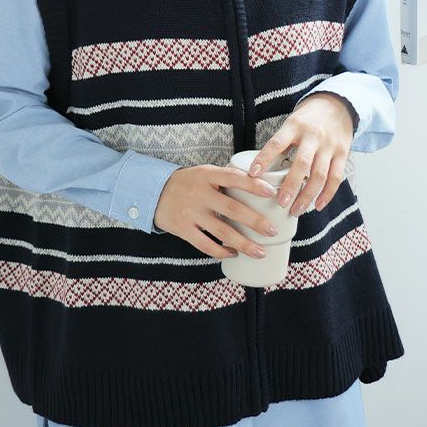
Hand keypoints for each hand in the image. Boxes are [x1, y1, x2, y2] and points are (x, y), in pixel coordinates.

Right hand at [154, 164, 280, 259]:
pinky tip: (234, 254)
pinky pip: (205, 245)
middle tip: (273, 230)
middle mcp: (199, 193)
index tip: (272, 193)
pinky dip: (221, 251)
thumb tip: (260, 184)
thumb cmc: (188, 183)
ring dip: (244, 243)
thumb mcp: (204, 173)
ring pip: (222, 231)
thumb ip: (226, 178)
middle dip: (255, 221)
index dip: (253, 185)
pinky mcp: (183, 229)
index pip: (233, 178)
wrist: (153, 192)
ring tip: (261, 251)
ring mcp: (190, 213)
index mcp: (207, 175)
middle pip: (232, 209)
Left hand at [247, 92, 354, 215]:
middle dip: (291, 186)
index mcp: (294, 126)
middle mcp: (313, 136)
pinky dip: (327, 194)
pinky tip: (317, 205)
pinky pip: (336, 178)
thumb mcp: (291, 123)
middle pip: (302, 164)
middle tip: (281, 203)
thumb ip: (279, 143)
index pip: (276, 143)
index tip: (252, 175)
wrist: (338, 104)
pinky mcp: (343, 153)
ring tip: (296, 210)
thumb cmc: (308, 119)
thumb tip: (258, 170)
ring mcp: (330, 145)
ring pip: (320, 175)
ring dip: (307, 195)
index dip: (264, 159)